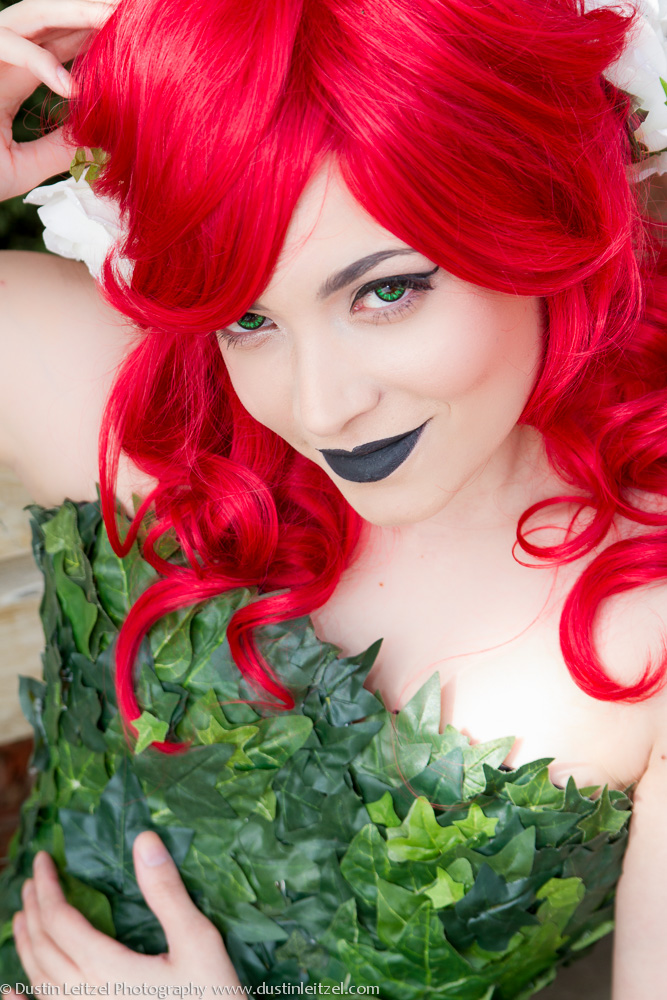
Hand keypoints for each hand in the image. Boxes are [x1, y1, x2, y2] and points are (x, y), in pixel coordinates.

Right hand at [0, 0, 116, 200]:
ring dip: (72, 14)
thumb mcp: (23, 167)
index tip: (134, 33)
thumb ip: (58, 149)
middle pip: (48, 18)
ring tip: (113, 21)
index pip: (57, 45)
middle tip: (134, 10)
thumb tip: (102, 141)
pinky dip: (39, 61)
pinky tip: (71, 86)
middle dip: (89, 11)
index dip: (92, 34)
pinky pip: (5, 46)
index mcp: (10, 79)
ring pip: (29, 15)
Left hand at [11, 832, 243, 991]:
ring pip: (40, 980)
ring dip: (27, 945)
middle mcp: (86, 995)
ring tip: (24, 919)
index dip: (47, 888)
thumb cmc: (211, 996)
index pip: (60, 921)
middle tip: (32, 881)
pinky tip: (10, 995)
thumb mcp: (197, 940)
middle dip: (34, 910)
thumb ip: (167, 892)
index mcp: (106, 969)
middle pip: (44, 948)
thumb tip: (144, 840)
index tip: (44, 860)